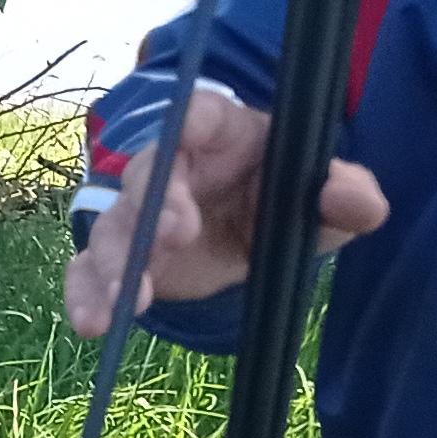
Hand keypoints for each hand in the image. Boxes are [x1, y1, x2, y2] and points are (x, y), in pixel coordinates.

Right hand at [62, 89, 389, 336]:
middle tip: (175, 236)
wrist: (255, 237)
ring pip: (113, 227)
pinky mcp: (123, 256)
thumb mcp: (329, 198)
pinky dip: (85, 294)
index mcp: (220, 133)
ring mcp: (138, 213)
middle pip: (148, 173)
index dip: (189, 122)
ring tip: (127, 304)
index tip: (188, 136)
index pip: (199, 114)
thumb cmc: (289, 197)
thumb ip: (350, 194)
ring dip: (115, 263)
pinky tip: (91, 323)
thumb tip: (352, 200)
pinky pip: (88, 270)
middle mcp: (170, 166)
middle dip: (155, 204)